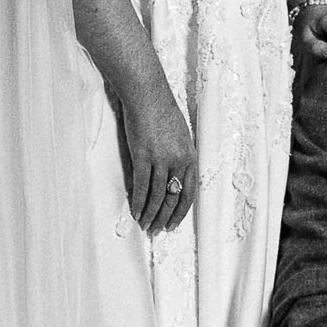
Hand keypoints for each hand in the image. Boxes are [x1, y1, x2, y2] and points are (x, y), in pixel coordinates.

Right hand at [115, 71, 195, 233]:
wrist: (147, 95)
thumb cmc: (163, 112)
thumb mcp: (181, 136)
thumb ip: (180, 157)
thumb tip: (173, 178)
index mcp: (191, 156)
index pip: (189, 192)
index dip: (181, 211)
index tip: (173, 224)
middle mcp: (178, 160)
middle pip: (173, 197)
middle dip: (165, 217)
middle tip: (157, 231)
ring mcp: (160, 159)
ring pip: (157, 196)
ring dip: (151, 214)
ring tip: (145, 226)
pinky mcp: (142, 156)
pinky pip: (141, 186)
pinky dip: (138, 202)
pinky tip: (135, 212)